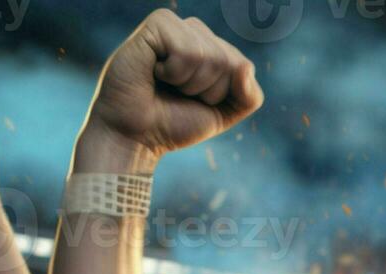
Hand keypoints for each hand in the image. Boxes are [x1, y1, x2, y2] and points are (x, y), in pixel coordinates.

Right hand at [77, 11, 262, 171]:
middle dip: (208, 90)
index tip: (196, 101)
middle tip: (179, 94)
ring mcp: (176, 26)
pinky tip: (155, 72)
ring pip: (212, 56)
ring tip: (167, 84)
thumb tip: (245, 67)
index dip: (223, 95)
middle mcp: (195, 32)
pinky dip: (175, 73)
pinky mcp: (157, 25)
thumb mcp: (223, 114)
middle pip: (230, 62)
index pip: (243, 67)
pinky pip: (188, 51)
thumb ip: (249, 96)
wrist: (136, 135)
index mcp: (213, 48)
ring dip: (190, 83)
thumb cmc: (175, 122)